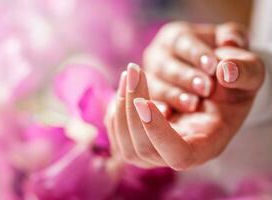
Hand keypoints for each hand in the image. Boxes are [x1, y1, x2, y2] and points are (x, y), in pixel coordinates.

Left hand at [106, 59, 262, 169]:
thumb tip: (225, 70)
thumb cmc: (232, 80)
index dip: (159, 133)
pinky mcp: (136, 139)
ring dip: (121, 105)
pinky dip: (116, 108)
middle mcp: (178, 153)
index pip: (179, 155)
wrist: (213, 82)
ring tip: (131, 72)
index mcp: (208, 143)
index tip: (145, 102)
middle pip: (143, 149)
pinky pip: (116, 133)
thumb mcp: (249, 70)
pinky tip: (125, 85)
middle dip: (133, 108)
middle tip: (135, 70)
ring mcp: (154, 150)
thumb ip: (245, 70)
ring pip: (124, 144)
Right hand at [144, 21, 248, 111]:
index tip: (213, 67)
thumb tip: (229, 44)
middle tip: (206, 88)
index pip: (184, 41)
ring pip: (156, 85)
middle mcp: (157, 55)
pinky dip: (159, 108)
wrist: (224, 98)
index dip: (198, 54)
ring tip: (193, 104)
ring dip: (174, 94)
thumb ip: (243, 55)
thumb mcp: (245, 62)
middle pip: (166, 64)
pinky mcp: (146, 101)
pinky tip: (168, 114)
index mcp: (177, 36)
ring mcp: (149, 79)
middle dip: (186, 77)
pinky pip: (149, 105)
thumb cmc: (232, 74)